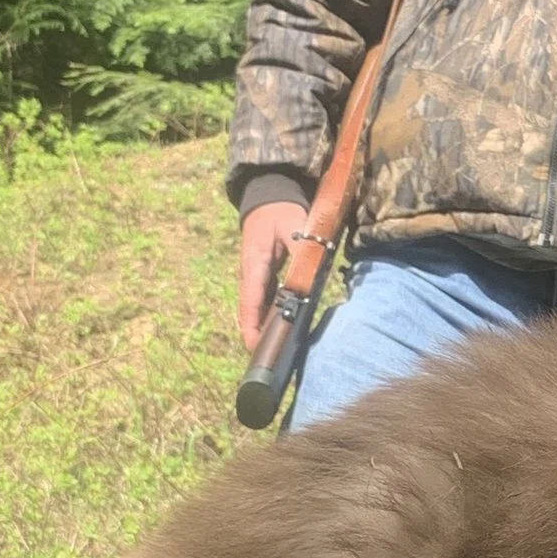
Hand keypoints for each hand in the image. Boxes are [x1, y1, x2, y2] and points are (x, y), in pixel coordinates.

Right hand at [238, 200, 312, 351]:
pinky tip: (282, 330)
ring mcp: (254, 276)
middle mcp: (249, 275)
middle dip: (257, 337)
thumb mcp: (296, 225)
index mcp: (254, 265)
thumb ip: (302, 251)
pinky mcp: (261, 276)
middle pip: (250, 313)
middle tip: (270, 363)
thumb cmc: (282, 211)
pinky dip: (269, 317)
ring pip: (255, 309)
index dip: (252, 328)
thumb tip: (306, 279)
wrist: (269, 194)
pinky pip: (263, 301)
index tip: (256, 350)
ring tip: (276, 354)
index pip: (250, 303)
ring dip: (263, 330)